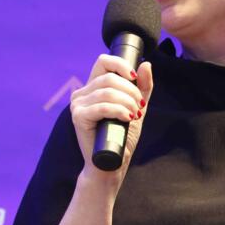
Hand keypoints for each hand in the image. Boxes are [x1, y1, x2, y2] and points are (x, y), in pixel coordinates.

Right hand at [69, 55, 153, 187]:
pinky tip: (127, 118)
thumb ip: (142, 88)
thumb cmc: (121, 136)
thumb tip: (146, 64)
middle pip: (109, 77)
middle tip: (139, 106)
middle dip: (130, 90)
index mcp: (93, 87)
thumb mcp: (136, 107)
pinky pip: (102, 106)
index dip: (120, 65)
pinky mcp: (78, 117)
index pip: (103, 61)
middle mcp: (82, 93)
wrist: (112, 162)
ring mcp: (78, 104)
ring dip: (127, 102)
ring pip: (107, 91)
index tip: (135, 78)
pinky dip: (119, 111)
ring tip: (134, 115)